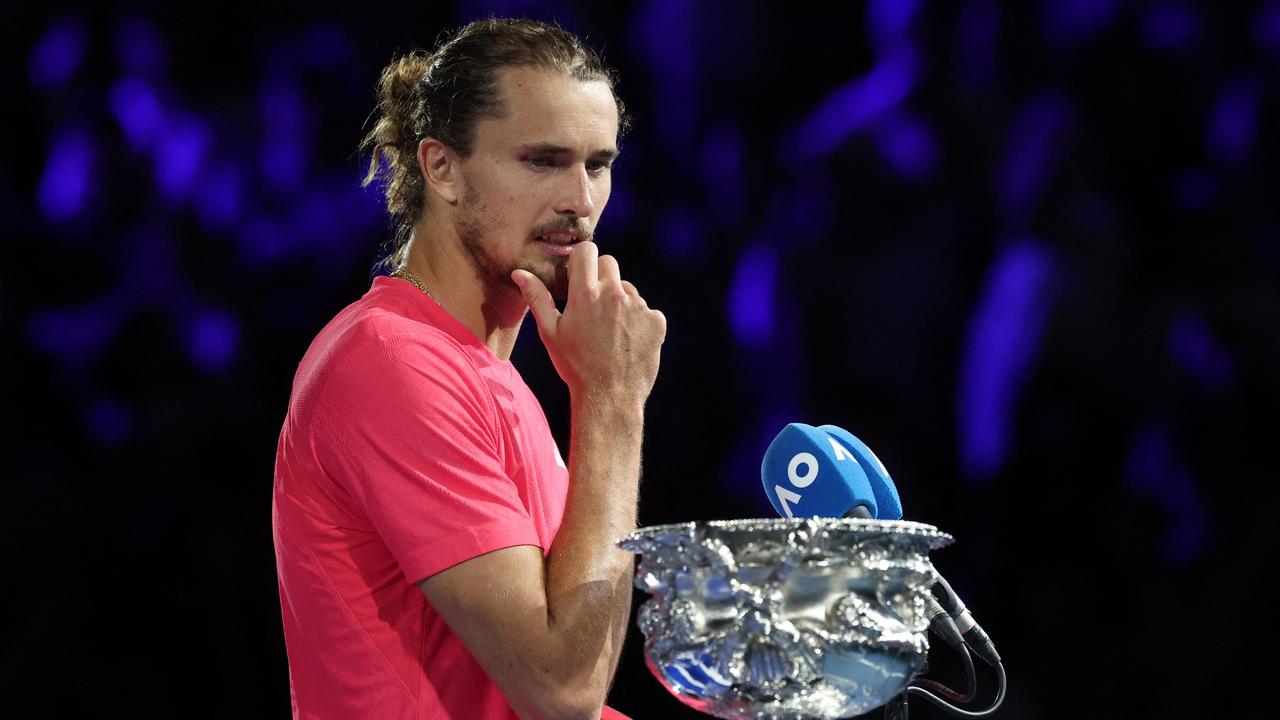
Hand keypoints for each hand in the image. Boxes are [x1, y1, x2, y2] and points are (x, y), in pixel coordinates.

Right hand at [512, 241, 665, 406]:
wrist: (609, 397)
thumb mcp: (550, 333)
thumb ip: (537, 298)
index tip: (578, 274)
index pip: (587, 251)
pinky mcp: (656, 321)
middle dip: (600, 277)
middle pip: (609, 264)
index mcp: (586, 294)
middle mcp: (614, 294)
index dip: (581, 260)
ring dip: (620, 301)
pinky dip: (638, 321)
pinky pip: (647, 310)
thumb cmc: (575, 366)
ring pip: (628, 289)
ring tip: (609, 331)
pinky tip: (627, 342)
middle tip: (592, 306)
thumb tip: (519, 273)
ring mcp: (638, 307)